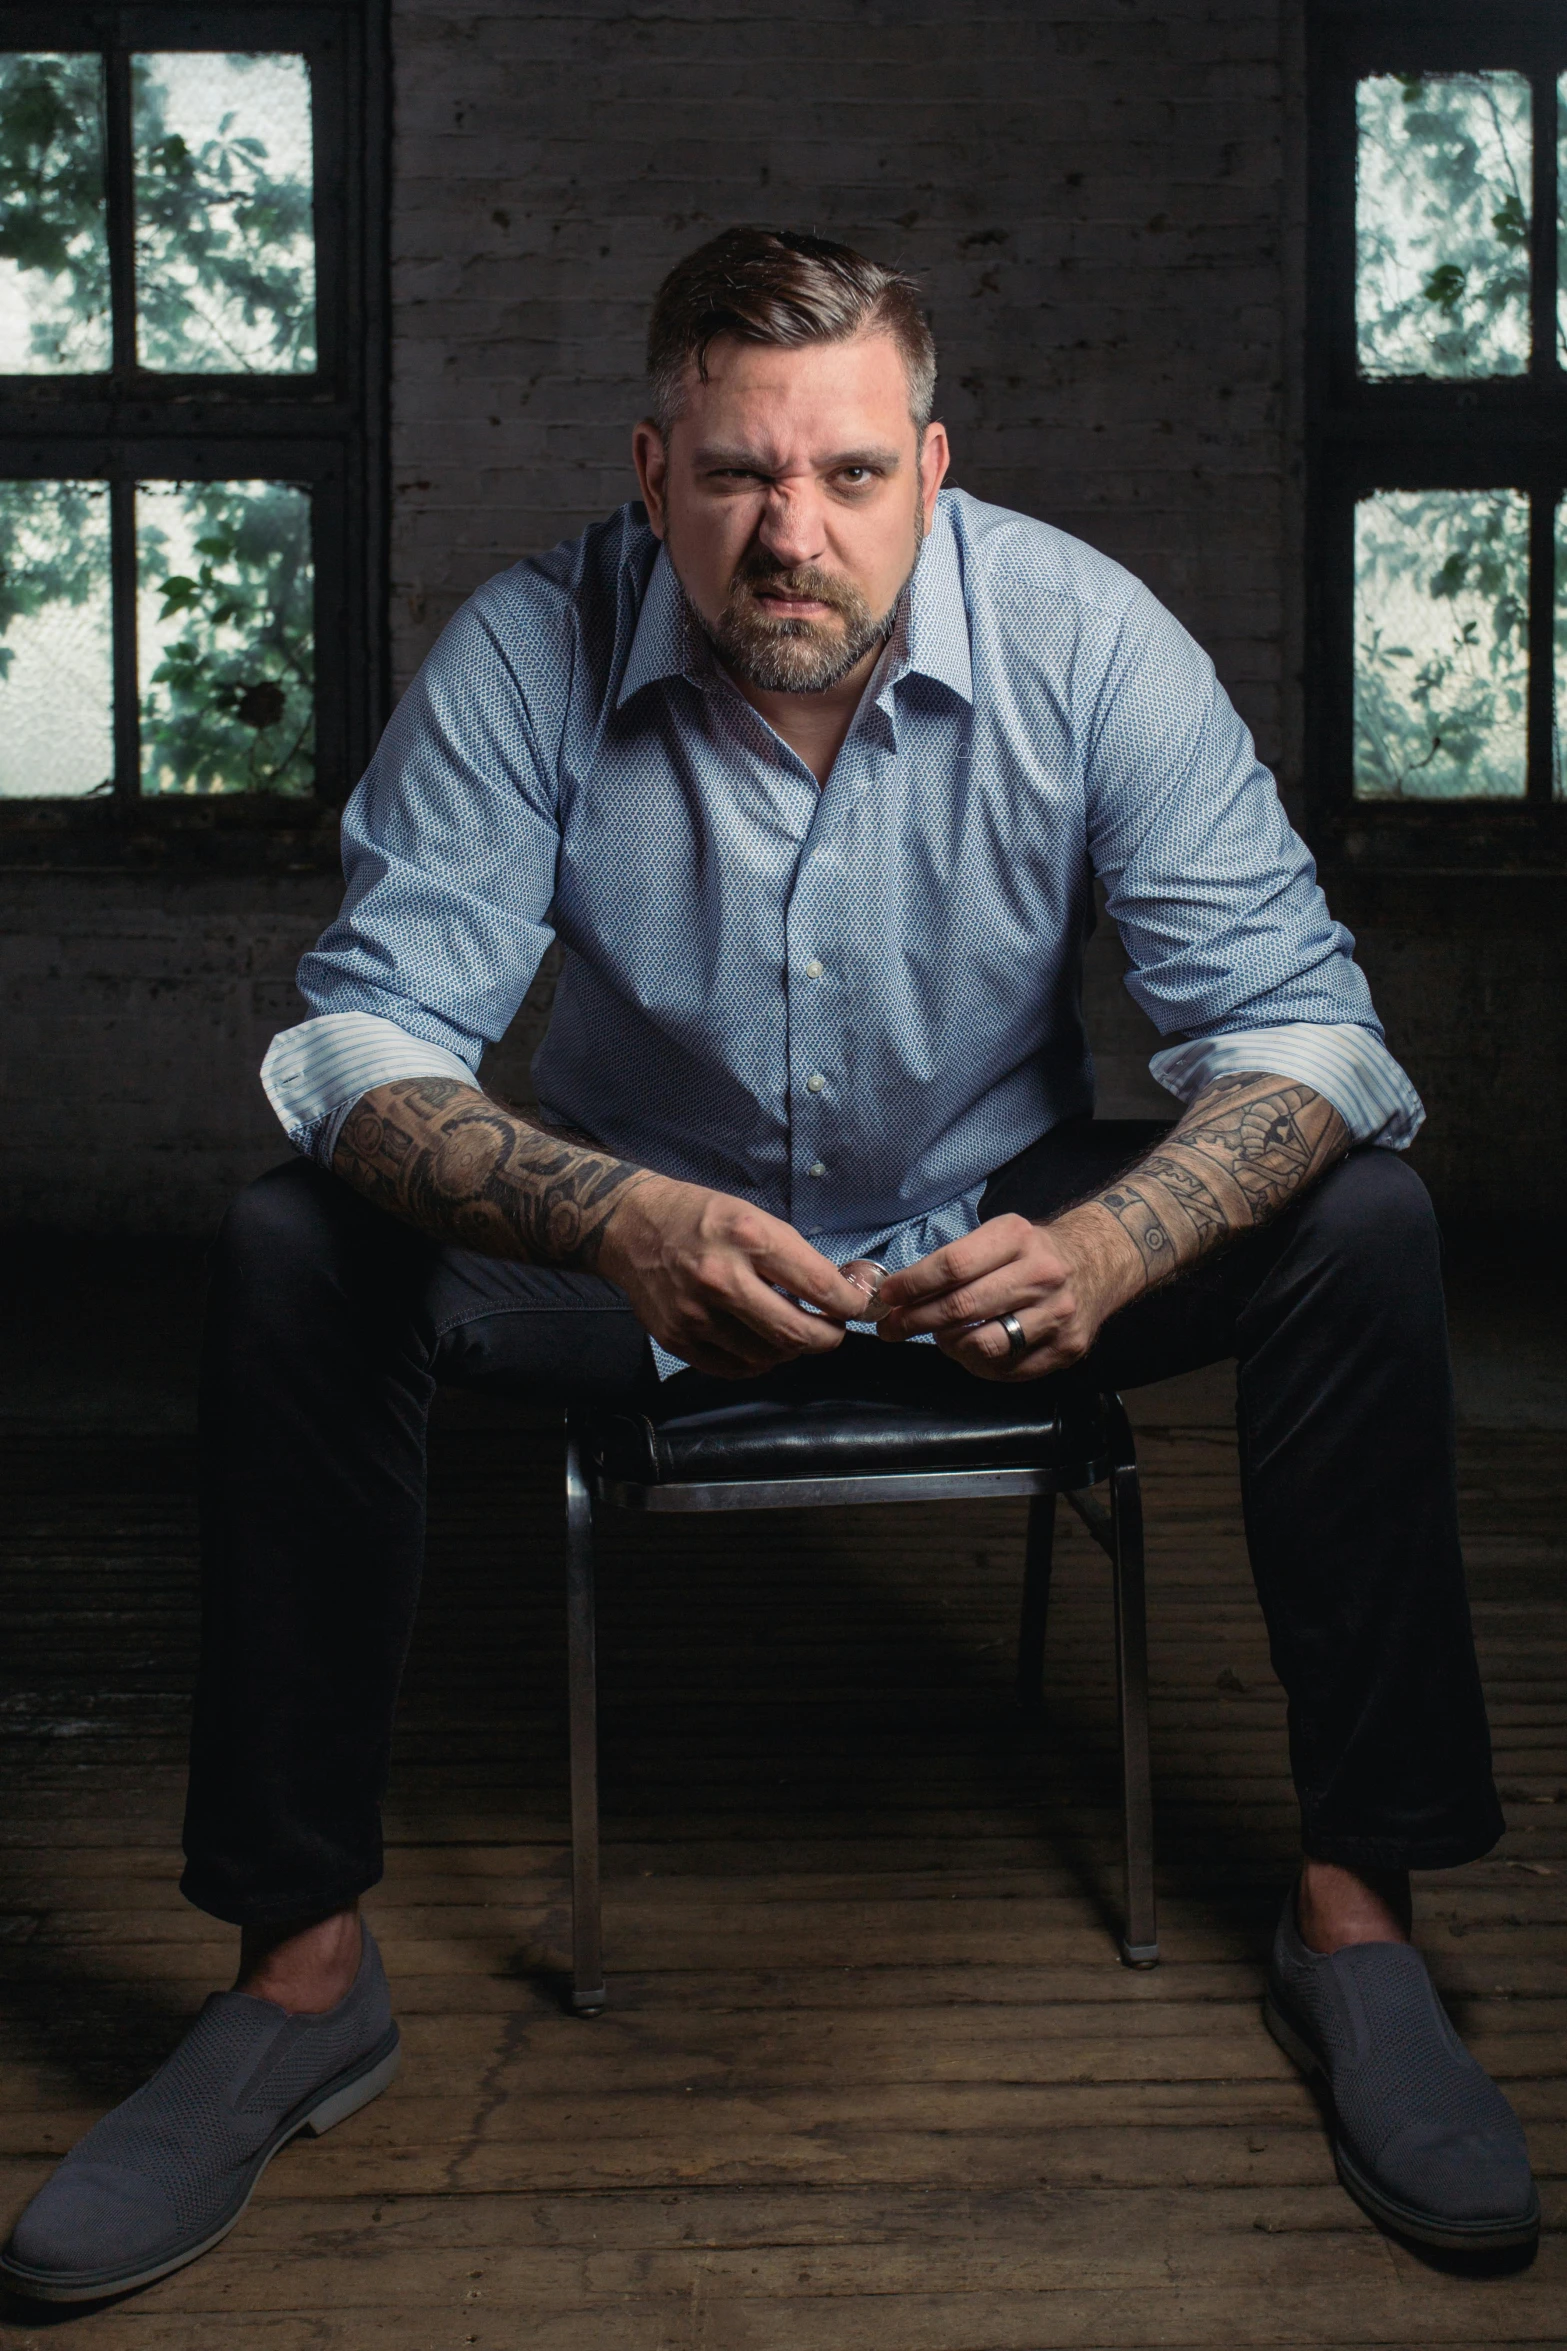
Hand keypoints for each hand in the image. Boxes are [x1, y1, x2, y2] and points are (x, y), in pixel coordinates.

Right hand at [597, 1175, 871, 1377]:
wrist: (630, 1226)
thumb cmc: (700, 1217)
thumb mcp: (752, 1216)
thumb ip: (793, 1257)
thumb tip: (840, 1292)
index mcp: (747, 1238)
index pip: (818, 1286)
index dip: (849, 1303)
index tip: (856, 1306)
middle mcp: (721, 1278)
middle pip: (796, 1333)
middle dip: (828, 1337)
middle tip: (832, 1330)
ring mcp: (696, 1314)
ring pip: (768, 1356)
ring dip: (790, 1349)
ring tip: (790, 1330)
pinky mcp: (677, 1338)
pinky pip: (734, 1368)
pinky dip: (757, 1360)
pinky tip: (759, 1342)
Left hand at [873, 1207, 1143, 1379]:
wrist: (1100, 1262)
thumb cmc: (1034, 1251)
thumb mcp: (1001, 1235)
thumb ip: (958, 1260)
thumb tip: (899, 1294)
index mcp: (1017, 1238)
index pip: (953, 1265)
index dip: (912, 1285)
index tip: (887, 1297)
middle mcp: (1041, 1275)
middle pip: (962, 1307)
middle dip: (916, 1321)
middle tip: (892, 1328)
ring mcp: (1057, 1315)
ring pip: (983, 1345)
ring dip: (948, 1346)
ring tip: (939, 1337)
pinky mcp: (1066, 1348)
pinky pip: (1007, 1370)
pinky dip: (978, 1364)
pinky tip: (970, 1350)